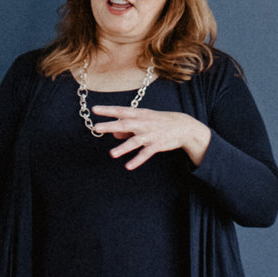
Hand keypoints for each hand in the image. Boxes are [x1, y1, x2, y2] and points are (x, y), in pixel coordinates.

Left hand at [91, 105, 210, 170]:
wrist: (182, 126)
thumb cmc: (159, 121)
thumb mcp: (144, 120)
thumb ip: (128, 127)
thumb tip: (114, 133)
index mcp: (139, 114)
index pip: (121, 111)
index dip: (108, 110)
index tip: (95, 109)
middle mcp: (143, 123)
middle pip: (125, 124)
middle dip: (110, 126)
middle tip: (97, 128)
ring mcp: (150, 135)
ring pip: (135, 141)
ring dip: (123, 147)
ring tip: (112, 154)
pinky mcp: (156, 145)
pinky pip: (145, 154)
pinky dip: (137, 160)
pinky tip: (128, 166)